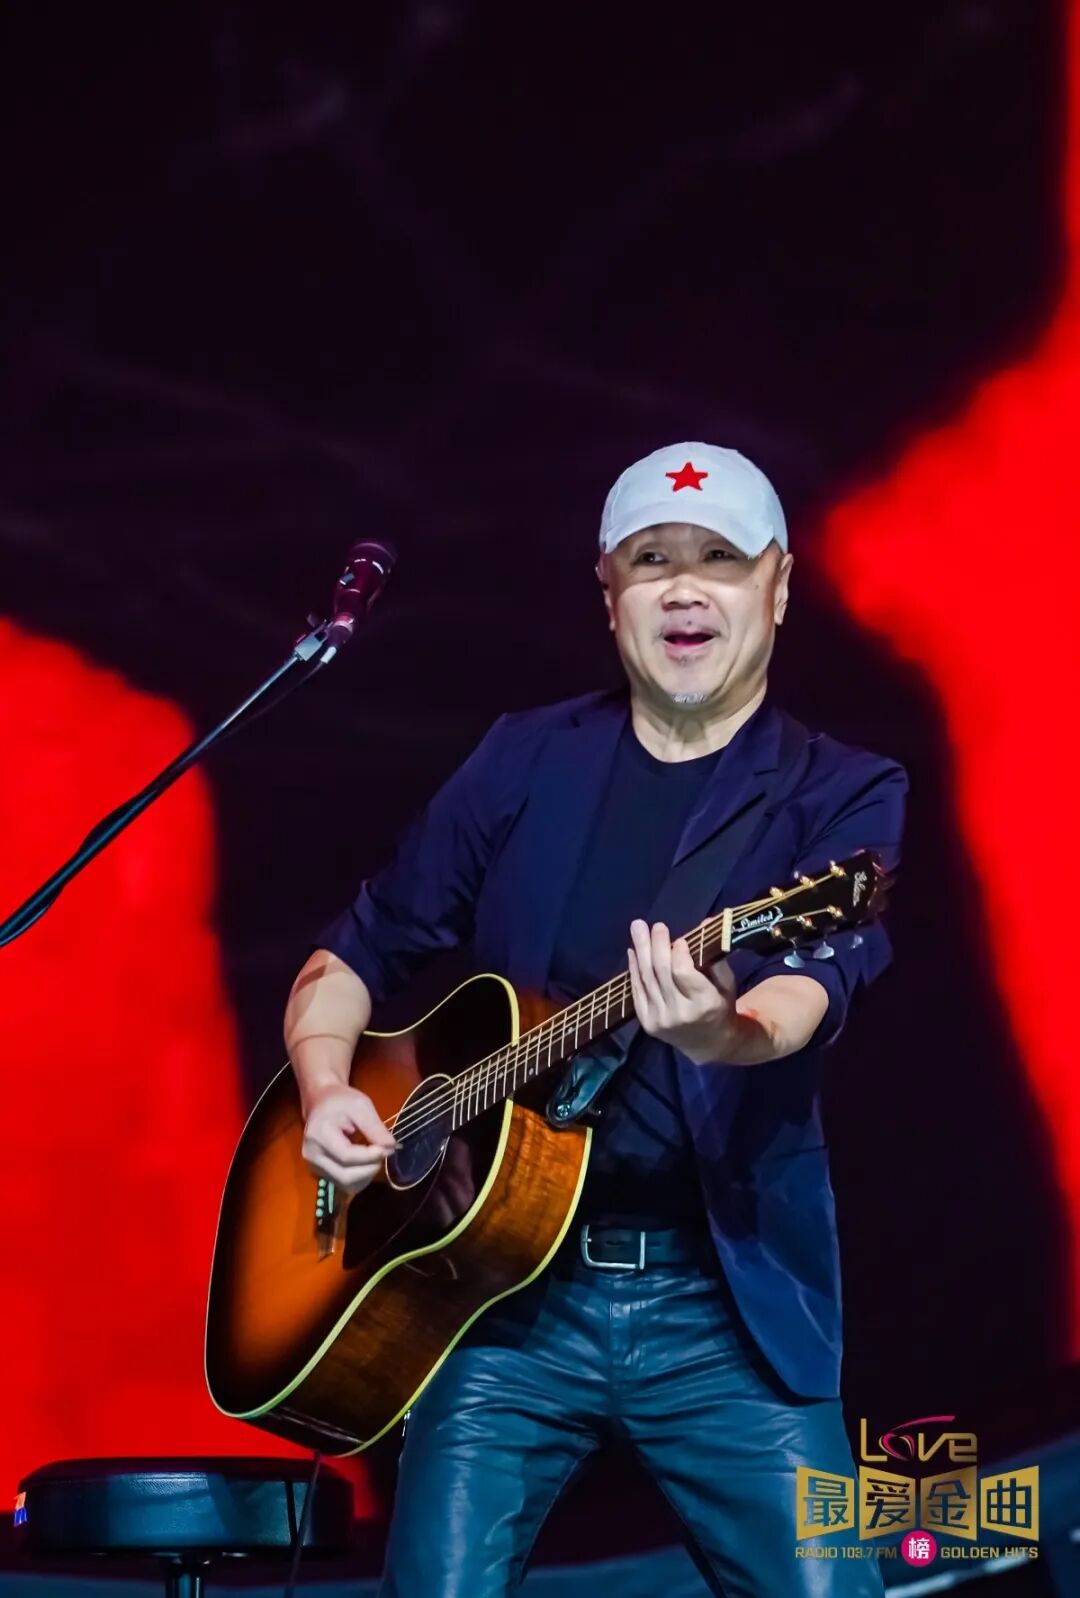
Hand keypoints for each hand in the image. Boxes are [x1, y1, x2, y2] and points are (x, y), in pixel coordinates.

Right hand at [301, 1084, 398, 1196]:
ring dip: (367, 1175)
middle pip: (346, 1176)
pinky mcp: (320, 1174)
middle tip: (384, 1152)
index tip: (387, 1147)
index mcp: (318, 1135)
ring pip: (346, 1185)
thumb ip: (375, 1127)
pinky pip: (344, 1184)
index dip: (370, 1156)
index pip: (346, 1156)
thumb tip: (391, 1147)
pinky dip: (360, 1177)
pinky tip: (365, 1162)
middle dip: (371, 1168)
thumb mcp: (361, 1105)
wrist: (321, 1102)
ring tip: (374, 1155)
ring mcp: (314, 1167)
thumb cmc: (341, 1101)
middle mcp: (312, 1156)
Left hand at [627, 919, 740, 1065]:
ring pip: (646, 978)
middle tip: (655, 925)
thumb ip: (714, 956)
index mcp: (704, 1003)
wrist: (710, 1044)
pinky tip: (633, 951)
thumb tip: (705, 923)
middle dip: (656, 944)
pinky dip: (633, 969)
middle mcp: (679, 1012)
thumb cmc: (721, 1007)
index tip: (679, 938)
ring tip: (637, 927)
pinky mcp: (647, 1022)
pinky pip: (637, 990)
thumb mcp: (727, 984)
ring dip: (641, 950)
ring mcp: (660, 1019)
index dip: (678, 952)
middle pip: (661, 972)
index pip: (683, 972)